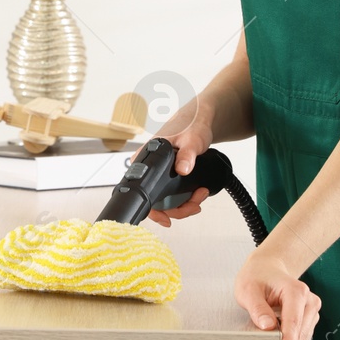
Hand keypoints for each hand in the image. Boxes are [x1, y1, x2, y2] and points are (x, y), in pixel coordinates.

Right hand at [140, 93, 216, 227]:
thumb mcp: (192, 140)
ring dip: (184, 205)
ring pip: (165, 202)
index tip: (166, 219)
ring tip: (199, 197)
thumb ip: (187, 154)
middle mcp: (149, 168)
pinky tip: (196, 195)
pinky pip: (173, 196)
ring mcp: (158, 174)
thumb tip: (182, 169)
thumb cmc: (191, 125)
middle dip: (177, 209)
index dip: (153, 209)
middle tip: (195, 205)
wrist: (199, 120)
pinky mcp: (168, 177)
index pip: (139, 190)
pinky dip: (186, 200)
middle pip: (155, 202)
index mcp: (145, 157)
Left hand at [234, 247, 320, 339]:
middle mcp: (308, 301)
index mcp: (296, 291)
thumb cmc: (257, 277)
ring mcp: (310, 311)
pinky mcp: (308, 320)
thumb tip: (267, 327)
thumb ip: (257, 307)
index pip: (293, 323)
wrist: (268, 268)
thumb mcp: (248, 289)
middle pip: (300, 336)